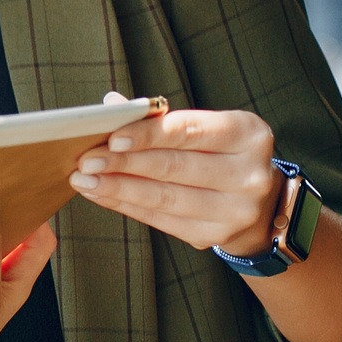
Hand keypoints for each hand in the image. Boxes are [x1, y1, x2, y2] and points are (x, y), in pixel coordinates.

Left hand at [69, 102, 279, 252]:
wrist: (256, 201)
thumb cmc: (217, 153)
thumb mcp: (202, 128)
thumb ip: (159, 118)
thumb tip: (113, 106)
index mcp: (248, 135)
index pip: (189, 131)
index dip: (148, 135)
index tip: (111, 138)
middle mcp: (250, 174)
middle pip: (174, 167)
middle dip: (123, 163)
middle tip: (86, 161)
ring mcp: (237, 210)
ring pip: (165, 198)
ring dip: (117, 188)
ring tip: (85, 180)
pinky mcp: (215, 235)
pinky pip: (160, 220)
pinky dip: (126, 206)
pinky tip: (100, 195)